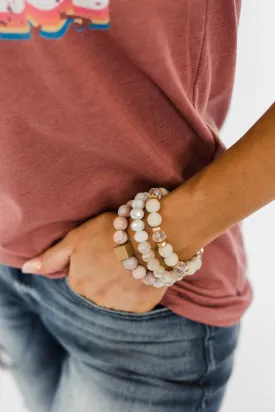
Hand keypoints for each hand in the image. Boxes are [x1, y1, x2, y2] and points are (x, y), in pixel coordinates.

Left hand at [21, 213, 166, 312]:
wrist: (150, 238)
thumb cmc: (111, 232)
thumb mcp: (75, 239)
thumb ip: (51, 257)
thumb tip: (26, 270)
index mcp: (79, 282)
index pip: (80, 277)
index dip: (92, 261)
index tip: (103, 248)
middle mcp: (96, 299)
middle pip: (97, 288)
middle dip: (105, 275)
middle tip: (118, 255)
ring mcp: (119, 305)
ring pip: (117, 296)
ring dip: (122, 283)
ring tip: (134, 261)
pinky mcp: (141, 307)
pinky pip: (136, 301)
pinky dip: (139, 289)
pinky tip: (143, 272)